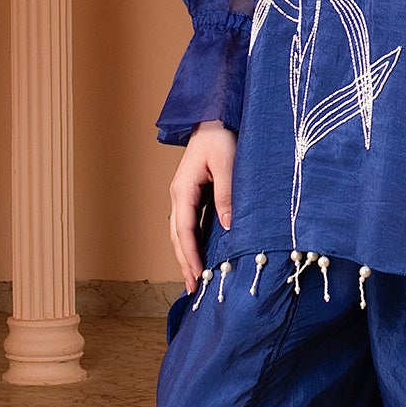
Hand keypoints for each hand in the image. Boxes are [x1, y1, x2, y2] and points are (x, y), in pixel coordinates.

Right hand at [168, 121, 236, 293]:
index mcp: (183, 188)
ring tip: (194, 280)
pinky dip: (192, 243)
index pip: (184, 228)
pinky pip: (190, 224)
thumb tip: (227, 226)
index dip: (190, 254)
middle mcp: (179, 195)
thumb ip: (227, 194)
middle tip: (194, 289)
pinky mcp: (194, 195)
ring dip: (186, 257)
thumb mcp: (228, 163)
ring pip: (180, 233)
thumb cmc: (221, 136)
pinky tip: (200, 256)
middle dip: (184, 263)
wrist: (215, 117)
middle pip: (177, 236)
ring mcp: (184, 196)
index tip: (198, 275)